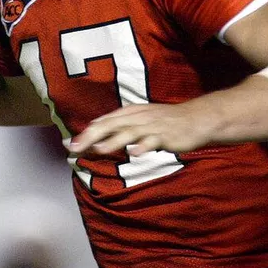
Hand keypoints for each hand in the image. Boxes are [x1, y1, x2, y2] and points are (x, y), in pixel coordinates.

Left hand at [69, 102, 216, 156]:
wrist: (196, 118)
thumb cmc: (167, 121)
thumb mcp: (142, 120)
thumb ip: (122, 127)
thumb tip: (98, 135)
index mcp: (131, 113)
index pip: (104, 121)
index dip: (86, 132)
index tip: (70, 145)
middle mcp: (138, 117)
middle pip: (110, 125)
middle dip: (91, 136)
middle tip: (75, 148)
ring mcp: (152, 125)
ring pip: (129, 132)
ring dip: (114, 140)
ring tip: (99, 150)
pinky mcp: (166, 135)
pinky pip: (153, 141)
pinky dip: (143, 146)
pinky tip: (134, 153)